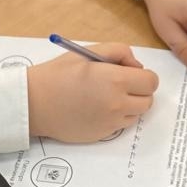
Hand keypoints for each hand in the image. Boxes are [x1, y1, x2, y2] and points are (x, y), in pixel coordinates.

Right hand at [26, 44, 158, 141]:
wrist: (35, 103)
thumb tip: (137, 67)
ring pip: (136, 114)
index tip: (131, 73)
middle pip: (148, 101)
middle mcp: (118, 104)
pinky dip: (116, 117)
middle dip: (139, 91)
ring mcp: (111, 122)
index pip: (151, 82)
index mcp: (116, 80)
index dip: (144, 76)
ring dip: (129, 105)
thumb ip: (120, 52)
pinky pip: (121, 125)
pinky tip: (97, 108)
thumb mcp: (89, 52)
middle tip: (120, 84)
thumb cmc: (59, 73)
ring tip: (107, 96)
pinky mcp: (103, 135)